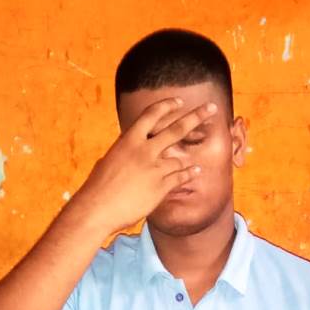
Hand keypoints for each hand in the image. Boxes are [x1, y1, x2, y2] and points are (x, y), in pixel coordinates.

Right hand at [71, 96, 214, 236]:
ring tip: (196, 163)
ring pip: (179, 159)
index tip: (180, 101)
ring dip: (188, 160)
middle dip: (196, 116)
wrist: (98, 208)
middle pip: (176, 129)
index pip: (151, 114)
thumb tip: (130, 149)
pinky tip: (196, 171)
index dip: (167, 105)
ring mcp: (154, 169)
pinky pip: (180, 177)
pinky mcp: (160, 187)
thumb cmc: (98, 186)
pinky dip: (189, 174)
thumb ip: (126, 152)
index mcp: (128, 140)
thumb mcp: (111, 160)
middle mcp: (144, 150)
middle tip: (212, 108)